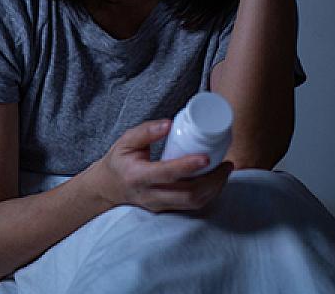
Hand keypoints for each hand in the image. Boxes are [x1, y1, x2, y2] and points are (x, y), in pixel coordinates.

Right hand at [92, 119, 234, 212]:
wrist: (108, 188)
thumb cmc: (119, 161)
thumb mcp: (126, 141)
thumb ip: (146, 131)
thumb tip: (170, 123)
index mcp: (138, 176)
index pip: (166, 173)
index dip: (187, 166)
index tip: (206, 156)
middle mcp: (150, 195)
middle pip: (187, 195)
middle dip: (212, 181)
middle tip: (226, 164)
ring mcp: (159, 206)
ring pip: (193, 203)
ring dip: (214, 189)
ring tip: (225, 170)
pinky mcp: (166, 210)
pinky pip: (192, 206)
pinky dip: (209, 194)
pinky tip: (216, 180)